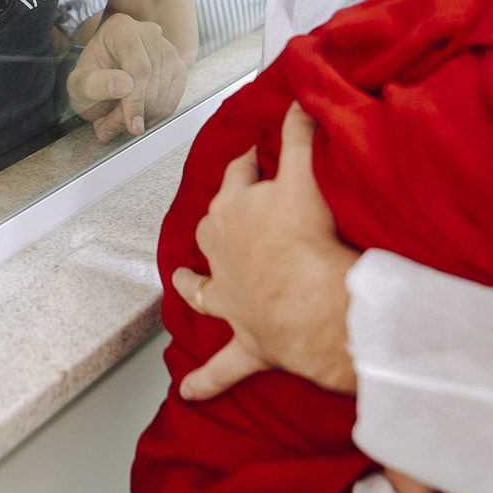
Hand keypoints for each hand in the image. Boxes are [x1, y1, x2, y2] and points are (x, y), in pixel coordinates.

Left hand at [67, 12, 186, 140]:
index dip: (135, 101)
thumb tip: (124, 86)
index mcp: (121, 28)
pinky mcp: (178, 67)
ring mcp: (167, 48)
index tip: (132, 126)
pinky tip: (135, 117)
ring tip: (115, 123)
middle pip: (151, 82)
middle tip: (108, 129)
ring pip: (163, 95)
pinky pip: (173, 100)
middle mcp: (148, 32)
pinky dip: (156, 117)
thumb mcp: (78, 84)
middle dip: (133, 113)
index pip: (138, 68)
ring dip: (142, 118)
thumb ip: (94, 84)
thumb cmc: (88, 79)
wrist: (101, 78)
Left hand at [173, 104, 357, 399]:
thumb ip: (301, 133)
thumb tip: (298, 98)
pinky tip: (189, 393)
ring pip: (202, 292)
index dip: (247, 161)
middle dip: (218, 220)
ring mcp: (231, 301)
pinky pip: (221, 367)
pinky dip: (204, 382)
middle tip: (228, 209)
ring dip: (191, 286)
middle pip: (213, 230)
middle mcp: (222, 256)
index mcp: (233, 213)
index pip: (237, 176)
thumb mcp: (306, 173)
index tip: (254, 150)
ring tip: (180, 281)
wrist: (312, 306)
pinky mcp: (247, 342)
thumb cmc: (305, 240)